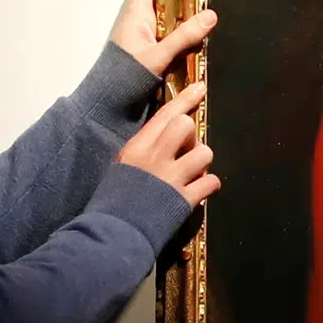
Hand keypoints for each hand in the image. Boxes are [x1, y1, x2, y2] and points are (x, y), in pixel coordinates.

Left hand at [110, 0, 217, 75]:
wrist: (110, 102)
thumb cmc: (127, 75)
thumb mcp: (159, 55)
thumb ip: (185, 36)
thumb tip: (211, 15)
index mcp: (136, 13)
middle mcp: (139, 20)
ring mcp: (143, 35)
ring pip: (166, 16)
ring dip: (183, 14)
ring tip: (208, 10)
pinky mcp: (148, 50)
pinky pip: (168, 33)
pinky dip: (181, 32)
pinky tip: (197, 37)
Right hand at [118, 81, 219, 208]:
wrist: (111, 234)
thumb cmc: (114, 201)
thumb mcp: (123, 167)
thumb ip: (145, 151)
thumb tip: (168, 141)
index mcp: (137, 148)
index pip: (164, 115)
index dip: (185, 99)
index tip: (200, 88)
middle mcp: (154, 158)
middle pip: (186, 125)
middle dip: (191, 137)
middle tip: (186, 152)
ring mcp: (170, 178)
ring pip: (205, 152)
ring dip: (202, 164)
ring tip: (192, 175)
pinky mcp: (183, 199)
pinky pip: (212, 182)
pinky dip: (209, 187)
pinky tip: (199, 192)